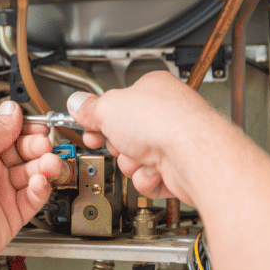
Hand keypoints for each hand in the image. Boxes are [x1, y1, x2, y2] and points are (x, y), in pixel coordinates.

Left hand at [0, 100, 60, 269]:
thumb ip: (0, 127)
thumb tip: (12, 111)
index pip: (7, 134)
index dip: (25, 129)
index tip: (39, 126)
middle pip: (23, 154)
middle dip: (37, 146)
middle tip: (43, 144)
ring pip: (31, 176)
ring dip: (43, 166)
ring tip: (48, 163)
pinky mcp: (9, 216)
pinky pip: (32, 199)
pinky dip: (40, 189)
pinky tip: (39, 181)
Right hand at [67, 71, 218, 206]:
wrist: (193, 155)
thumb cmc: (163, 123)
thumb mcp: (108, 108)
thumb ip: (89, 108)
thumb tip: (76, 103)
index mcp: (152, 89)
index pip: (117, 103)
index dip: (99, 117)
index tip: (89, 125)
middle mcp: (165, 114)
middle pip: (123, 135)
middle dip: (117, 144)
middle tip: (118, 141)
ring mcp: (173, 142)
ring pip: (133, 160)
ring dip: (131, 163)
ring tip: (141, 157)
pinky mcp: (178, 169)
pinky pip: (148, 179)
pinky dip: (147, 179)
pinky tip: (155, 171)